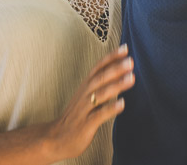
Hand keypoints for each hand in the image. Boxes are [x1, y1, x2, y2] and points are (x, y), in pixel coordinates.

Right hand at [43, 45, 133, 161]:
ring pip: (101, 94)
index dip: (111, 57)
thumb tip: (119, 74)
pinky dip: (111, 108)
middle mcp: (84, 94)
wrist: (55, 138)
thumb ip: (100, 86)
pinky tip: (122, 104)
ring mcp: (84, 109)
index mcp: (85, 87)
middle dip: (116, 68)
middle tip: (131, 61)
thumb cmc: (75, 116)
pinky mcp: (86, 124)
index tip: (125, 48)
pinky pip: (99, 115)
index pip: (98, 68)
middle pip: (100, 78)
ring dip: (116, 85)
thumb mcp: (86, 97)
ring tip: (131, 78)